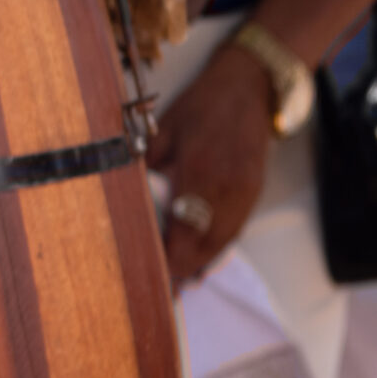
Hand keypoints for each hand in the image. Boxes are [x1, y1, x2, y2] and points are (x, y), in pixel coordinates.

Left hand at [147, 45, 272, 286]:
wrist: (249, 84)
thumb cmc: (200, 105)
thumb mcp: (161, 129)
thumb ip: (143, 165)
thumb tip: (121, 195)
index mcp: (199, 171)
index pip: (182, 230)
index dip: (167, 258)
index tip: (148, 275)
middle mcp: (226, 187)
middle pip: (205, 244)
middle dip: (182, 271)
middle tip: (161, 293)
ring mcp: (245, 191)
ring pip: (223, 241)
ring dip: (201, 266)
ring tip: (179, 286)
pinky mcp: (255, 191)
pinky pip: (236, 229)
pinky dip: (217, 250)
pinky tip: (202, 263)